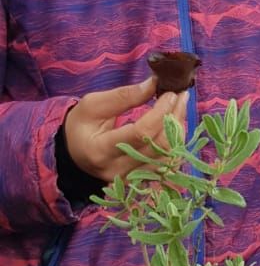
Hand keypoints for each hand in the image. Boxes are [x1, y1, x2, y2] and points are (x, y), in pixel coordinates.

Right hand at [63, 76, 189, 182]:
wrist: (73, 154)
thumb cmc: (80, 126)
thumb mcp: (93, 105)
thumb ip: (124, 96)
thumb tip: (154, 84)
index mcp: (100, 150)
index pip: (140, 133)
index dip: (160, 112)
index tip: (170, 94)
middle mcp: (117, 170)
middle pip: (159, 147)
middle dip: (174, 118)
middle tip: (180, 96)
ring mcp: (131, 180)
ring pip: (168, 158)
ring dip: (179, 131)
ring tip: (179, 108)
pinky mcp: (140, 181)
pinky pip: (167, 164)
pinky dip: (175, 144)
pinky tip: (175, 125)